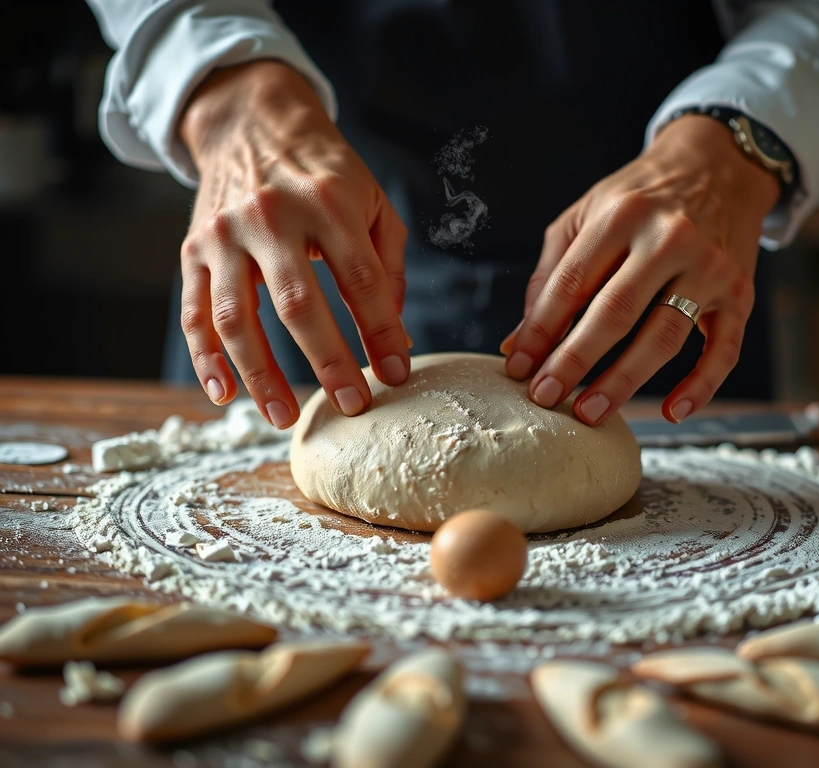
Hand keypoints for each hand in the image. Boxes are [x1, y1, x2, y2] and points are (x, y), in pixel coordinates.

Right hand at [178, 61, 408, 427]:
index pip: (361, 280)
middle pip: (298, 304)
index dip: (381, 332)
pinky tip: (225, 394)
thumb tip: (396, 339)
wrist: (252, 123)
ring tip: (285, 417)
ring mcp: (225, 235)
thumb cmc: (326, 174)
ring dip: (261, 375)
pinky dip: (206, 359)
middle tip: (352, 406)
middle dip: (329, 362)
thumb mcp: (372, 202)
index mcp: (328, 202)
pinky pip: (195, 314)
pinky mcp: (193, 250)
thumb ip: (387, 267)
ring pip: (238, 318)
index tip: (397, 374)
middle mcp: (271, 217)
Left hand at [501, 114, 779, 423]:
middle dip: (575, 361)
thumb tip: (520, 343)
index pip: (573, 282)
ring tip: (589, 412)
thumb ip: (551, 275)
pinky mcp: (740, 293)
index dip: (541, 329)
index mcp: (622, 215)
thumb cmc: (640, 197)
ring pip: (664, 336)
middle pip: (616, 312)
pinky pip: (724, 349)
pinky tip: (673, 412)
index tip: (519, 366)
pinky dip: (701, 386)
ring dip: (624, 380)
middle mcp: (669, 239)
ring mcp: (709, 268)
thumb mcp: (586, 215)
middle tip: (545, 397)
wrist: (720, 165)